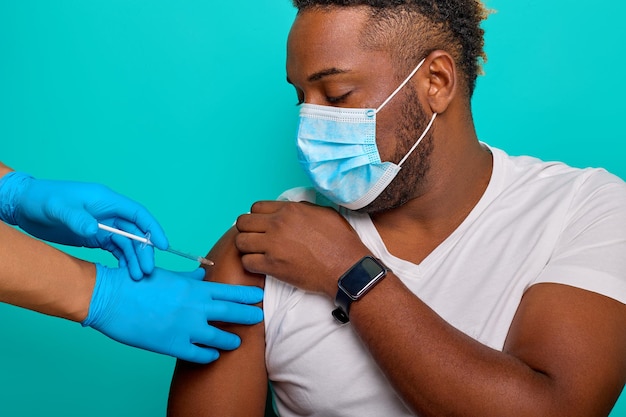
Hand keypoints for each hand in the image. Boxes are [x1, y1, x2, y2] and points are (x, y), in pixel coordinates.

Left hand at [0, 171, 167, 278]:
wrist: (25, 206)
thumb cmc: (42, 200)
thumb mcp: (58, 209)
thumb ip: (77, 219)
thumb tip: (95, 230)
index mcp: (106, 200)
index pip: (137, 214)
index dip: (153, 229)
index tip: (163, 245)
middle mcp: (109, 212)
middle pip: (135, 232)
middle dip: (144, 251)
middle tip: (147, 271)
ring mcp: (104, 224)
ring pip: (127, 243)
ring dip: (134, 259)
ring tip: (137, 277)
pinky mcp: (97, 235)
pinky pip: (116, 249)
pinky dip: (123, 260)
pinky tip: (126, 273)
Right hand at [82, 265, 263, 363]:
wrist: (111, 298)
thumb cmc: (137, 282)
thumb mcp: (168, 275)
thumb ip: (189, 277)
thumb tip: (202, 274)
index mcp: (194, 288)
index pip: (229, 291)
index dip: (247, 295)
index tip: (258, 296)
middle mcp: (195, 308)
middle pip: (231, 312)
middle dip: (248, 315)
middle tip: (259, 317)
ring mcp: (186, 328)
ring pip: (219, 337)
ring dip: (230, 339)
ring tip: (237, 341)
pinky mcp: (173, 345)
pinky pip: (199, 354)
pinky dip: (208, 355)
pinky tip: (213, 355)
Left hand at [235, 200, 369, 296]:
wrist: (346, 268)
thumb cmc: (340, 241)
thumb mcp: (324, 213)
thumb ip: (303, 208)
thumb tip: (290, 208)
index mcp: (290, 210)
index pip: (256, 207)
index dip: (257, 216)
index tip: (262, 225)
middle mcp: (278, 225)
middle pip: (243, 222)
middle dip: (247, 229)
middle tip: (256, 238)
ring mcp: (273, 246)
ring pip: (240, 241)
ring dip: (246, 246)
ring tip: (257, 252)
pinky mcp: (272, 266)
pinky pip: (246, 262)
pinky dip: (251, 263)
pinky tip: (261, 264)